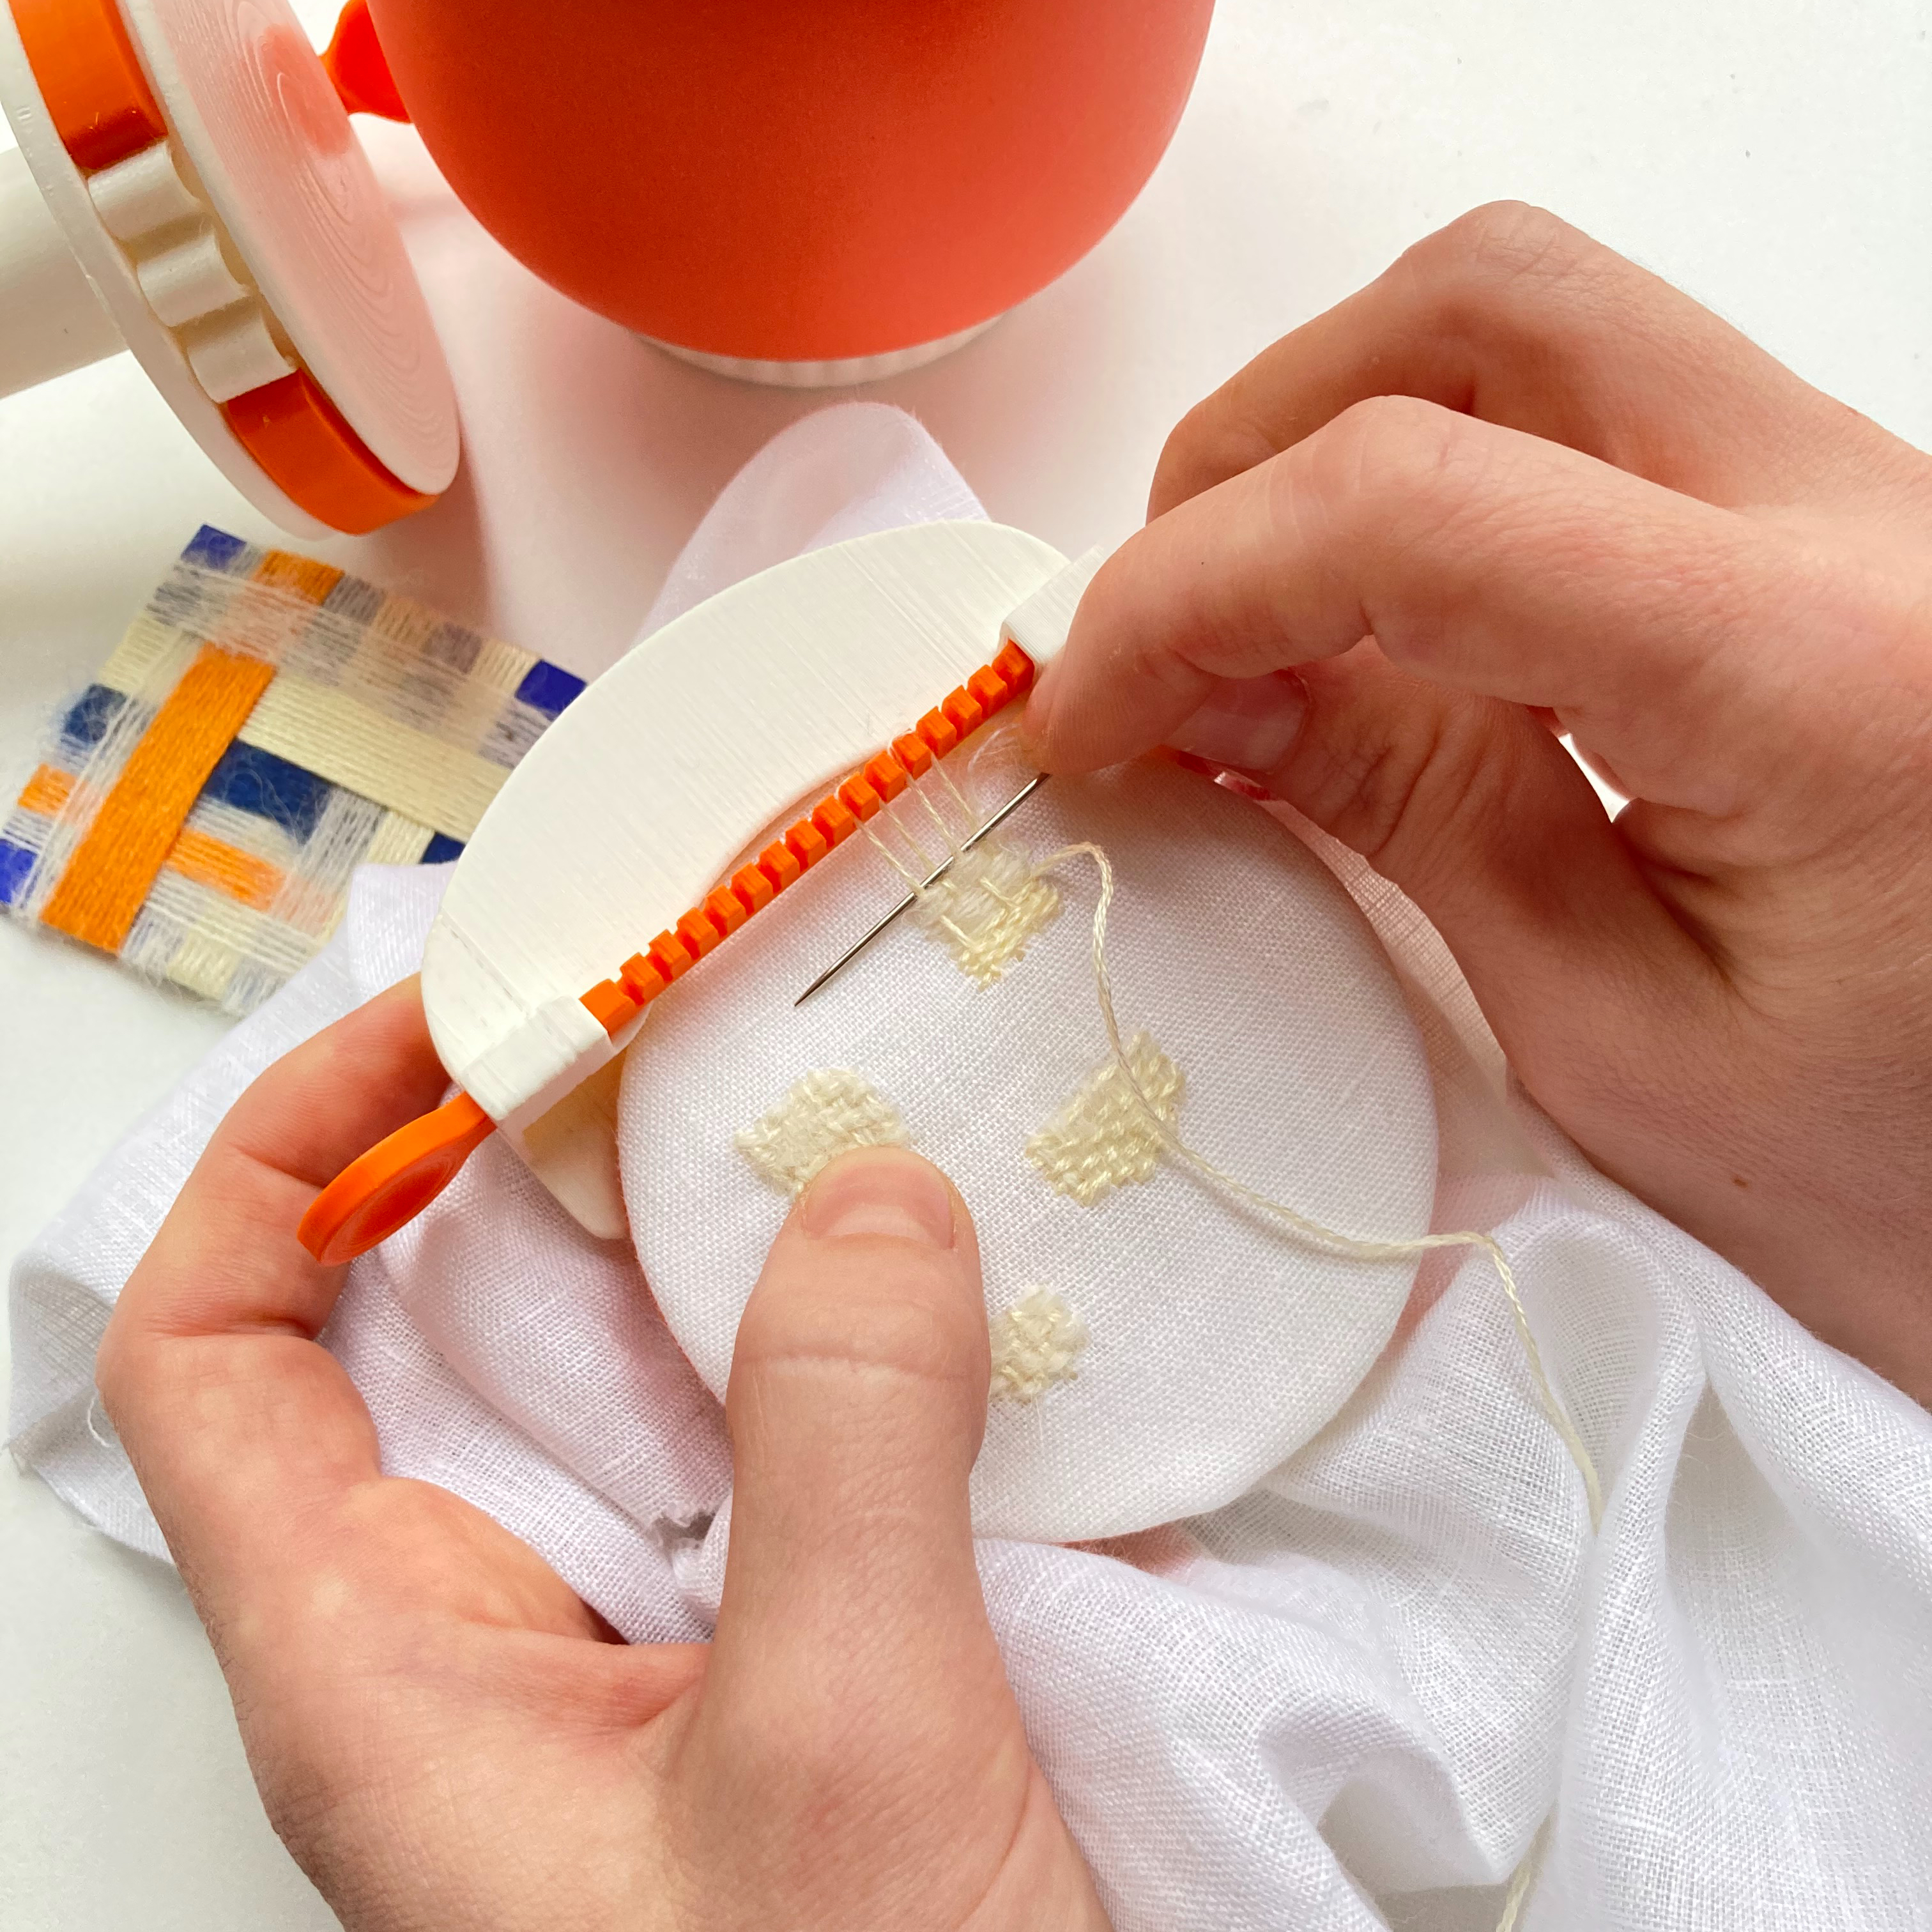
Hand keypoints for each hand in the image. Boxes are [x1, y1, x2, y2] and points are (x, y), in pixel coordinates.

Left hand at [97, 982, 1107, 1931]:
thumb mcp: (837, 1762)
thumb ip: (845, 1456)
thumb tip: (873, 1197)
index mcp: (386, 1671)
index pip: (220, 1354)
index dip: (285, 1157)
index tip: (444, 1033)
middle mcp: (494, 1639)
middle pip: (452, 1326)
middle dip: (564, 1158)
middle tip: (699, 1020)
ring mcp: (647, 1645)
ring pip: (642, 1378)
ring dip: (738, 1242)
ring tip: (846, 1114)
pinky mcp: (780, 1660)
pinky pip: (786, 1448)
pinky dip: (856, 1344)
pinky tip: (962, 1287)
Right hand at [1026, 201, 1931, 1402]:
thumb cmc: (1898, 1171)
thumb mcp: (1616, 1042)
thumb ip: (1410, 818)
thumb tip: (1200, 685)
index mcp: (1809, 671)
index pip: (1415, 504)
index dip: (1186, 592)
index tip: (1079, 718)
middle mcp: (1857, 514)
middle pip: (1486, 307)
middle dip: (1258, 447)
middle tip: (1165, 636)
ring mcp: (1857, 497)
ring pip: (1540, 325)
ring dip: (1342, 440)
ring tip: (1255, 630)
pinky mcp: (1832, 528)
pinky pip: (1596, 415)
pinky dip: (1433, 488)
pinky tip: (1377, 641)